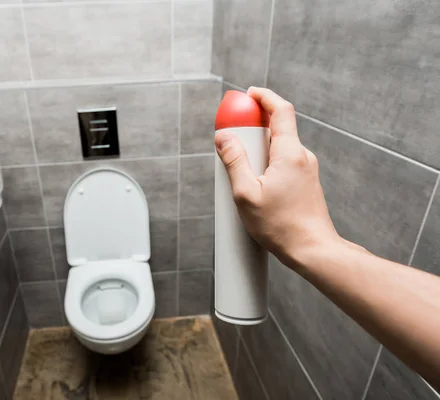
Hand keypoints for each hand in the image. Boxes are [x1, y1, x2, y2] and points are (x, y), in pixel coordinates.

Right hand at [214, 87, 340, 269]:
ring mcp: (306, 169)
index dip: (263, 97)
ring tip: (240, 174)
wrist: (311, 250)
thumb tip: (223, 138)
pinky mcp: (305, 182)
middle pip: (276, 128)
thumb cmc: (280, 226)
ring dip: (258, 150)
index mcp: (290, 153)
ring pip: (278, 147)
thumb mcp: (246, 194)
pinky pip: (282, 162)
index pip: (281, 110)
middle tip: (232, 139)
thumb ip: (234, 161)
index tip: (247, 95)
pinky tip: (255, 186)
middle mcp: (302, 156)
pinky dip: (266, 164)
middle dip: (252, 128)